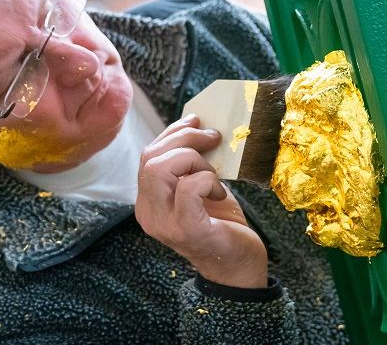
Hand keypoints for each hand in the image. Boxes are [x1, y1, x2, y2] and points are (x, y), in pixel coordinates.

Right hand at [136, 114, 267, 287]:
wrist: (238, 265)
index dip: (172, 133)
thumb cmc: (222, 223)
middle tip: (213, 138)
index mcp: (148, 201)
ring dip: (194, 160)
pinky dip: (206, 180)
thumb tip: (197, 123)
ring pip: (160, 169)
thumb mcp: (200, 186)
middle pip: (150, 158)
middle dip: (184, 138)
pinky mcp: (186, 229)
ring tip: (212, 173)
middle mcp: (148, 213)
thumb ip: (190, 162)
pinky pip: (187, 188)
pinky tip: (218, 191)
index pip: (148, 156)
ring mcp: (163, 223)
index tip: (198, 122)